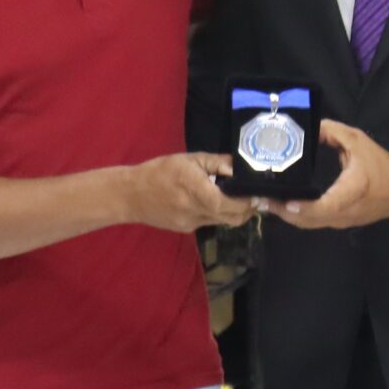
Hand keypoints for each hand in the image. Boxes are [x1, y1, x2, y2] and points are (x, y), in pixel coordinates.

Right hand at [123, 153, 255, 233]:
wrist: (131, 195)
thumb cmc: (159, 171)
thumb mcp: (188, 159)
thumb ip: (216, 162)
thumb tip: (238, 166)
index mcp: (195, 189)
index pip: (229, 203)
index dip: (247, 202)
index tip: (256, 194)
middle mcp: (195, 210)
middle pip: (232, 218)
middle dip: (247, 209)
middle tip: (253, 198)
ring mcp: (191, 223)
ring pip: (223, 222)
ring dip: (234, 213)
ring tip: (236, 199)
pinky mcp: (187, 229)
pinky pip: (210, 222)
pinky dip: (217, 214)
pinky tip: (213, 202)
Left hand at [272, 120, 388, 229]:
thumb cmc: (380, 165)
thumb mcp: (358, 141)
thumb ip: (332, 132)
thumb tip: (308, 127)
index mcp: (352, 190)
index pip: (327, 206)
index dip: (306, 207)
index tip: (286, 202)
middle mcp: (344, 211)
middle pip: (310, 219)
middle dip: (283, 211)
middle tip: (260, 198)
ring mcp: (341, 221)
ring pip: (309, 224)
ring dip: (287, 215)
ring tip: (266, 201)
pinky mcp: (338, 223)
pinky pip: (314, 223)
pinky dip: (297, 216)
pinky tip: (282, 205)